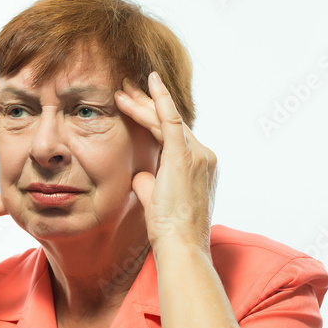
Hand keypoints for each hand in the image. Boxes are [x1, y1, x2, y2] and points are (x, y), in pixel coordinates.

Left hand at [114, 72, 217, 255]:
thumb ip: (149, 184)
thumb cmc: (170, 230)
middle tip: (127, 87)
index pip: (174, 134)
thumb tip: (140, 175)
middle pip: (171, 122)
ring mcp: (198, 155)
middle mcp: (204, 156)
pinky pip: (171, 121)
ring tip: (122, 89)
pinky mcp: (185, 157)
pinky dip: (161, 100)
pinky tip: (150, 82)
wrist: (181, 245)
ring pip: (166, 120)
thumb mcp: (157, 200)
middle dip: (147, 103)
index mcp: (200, 166)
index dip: (154, 117)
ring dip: (143, 103)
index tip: (137, 104)